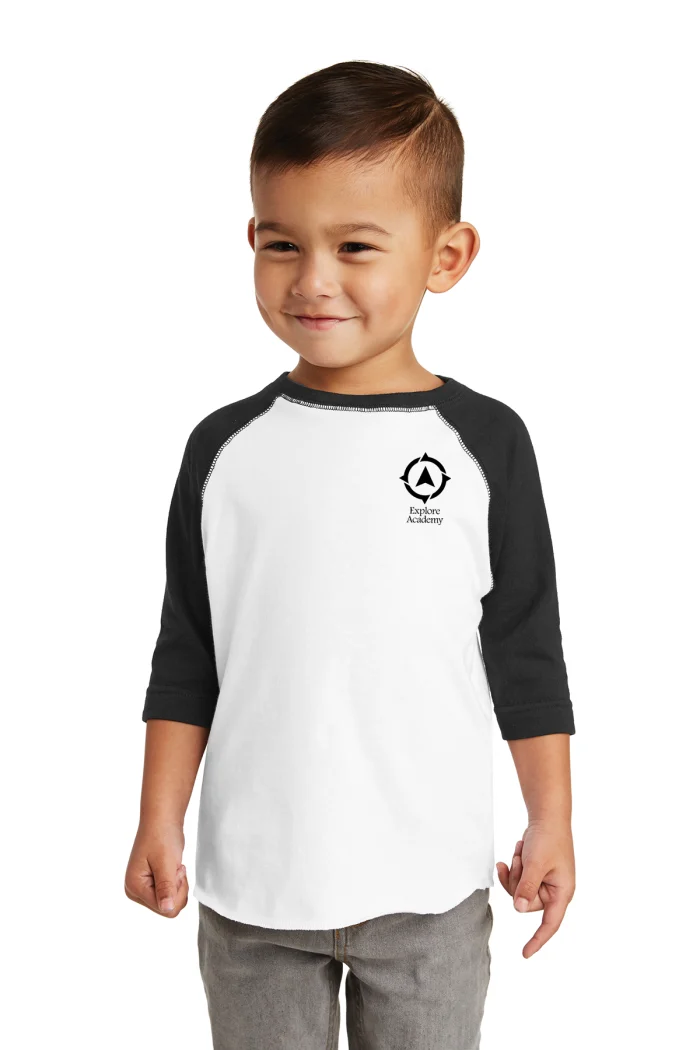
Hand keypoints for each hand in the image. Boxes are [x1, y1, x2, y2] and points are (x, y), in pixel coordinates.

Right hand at [124, 822, 188, 917]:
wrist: (162, 819)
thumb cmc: (162, 836)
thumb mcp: (166, 862)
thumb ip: (166, 888)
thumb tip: (167, 909)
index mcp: (134, 887)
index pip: (164, 909)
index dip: (177, 892)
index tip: (175, 870)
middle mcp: (135, 891)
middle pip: (167, 908)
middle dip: (177, 889)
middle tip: (174, 867)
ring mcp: (142, 888)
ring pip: (170, 902)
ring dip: (177, 885)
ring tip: (172, 866)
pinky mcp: (150, 884)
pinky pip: (170, 894)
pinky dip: (176, 882)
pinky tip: (171, 867)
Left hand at [495, 818, 575, 958]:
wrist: (547, 817)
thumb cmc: (548, 839)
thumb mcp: (536, 864)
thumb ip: (527, 887)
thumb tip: (518, 909)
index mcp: (562, 893)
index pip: (550, 924)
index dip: (538, 939)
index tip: (525, 954)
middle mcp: (554, 891)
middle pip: (526, 902)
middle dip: (517, 881)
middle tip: (520, 860)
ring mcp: (544, 882)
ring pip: (519, 890)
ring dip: (516, 870)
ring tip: (521, 851)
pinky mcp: (535, 873)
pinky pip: (518, 879)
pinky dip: (515, 865)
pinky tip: (518, 850)